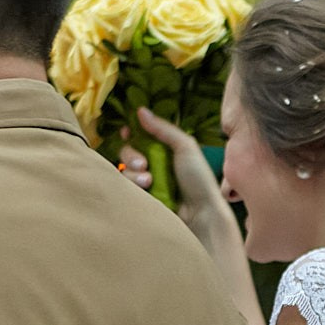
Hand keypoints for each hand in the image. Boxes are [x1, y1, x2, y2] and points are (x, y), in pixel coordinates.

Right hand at [123, 108, 237, 246]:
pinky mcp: (141, 198)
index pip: (140, 137)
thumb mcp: (185, 147)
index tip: (127, 132)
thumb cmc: (198, 179)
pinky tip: (146, 189)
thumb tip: (141, 111)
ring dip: (133, 173)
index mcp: (163, 149)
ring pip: (124, 170)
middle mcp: (152, 164)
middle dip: (130, 155)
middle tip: (144, 164)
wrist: (201, 213)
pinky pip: (125, 188)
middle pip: (127, 152)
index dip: (131, 133)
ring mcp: (145, 182)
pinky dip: (132, 186)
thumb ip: (163, 129)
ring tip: (149, 181)